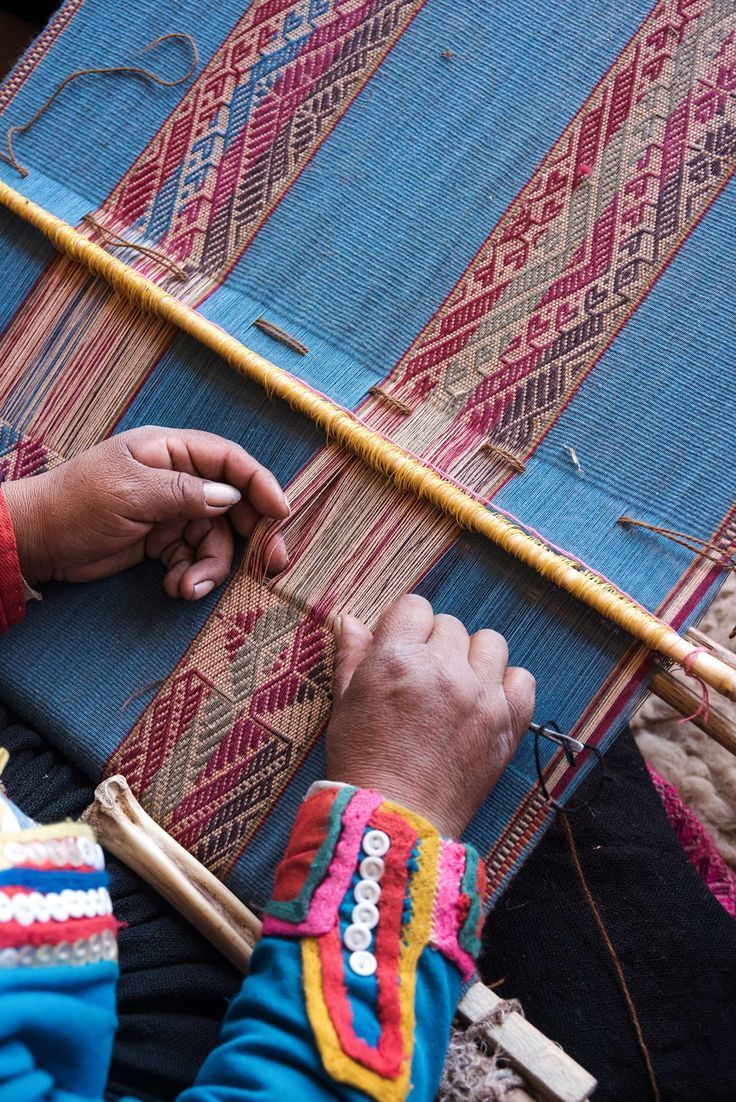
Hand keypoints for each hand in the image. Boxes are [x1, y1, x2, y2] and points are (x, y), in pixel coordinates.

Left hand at [3, 426, 289, 598]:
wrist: (38, 542)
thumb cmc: (77, 504)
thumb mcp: (131, 493)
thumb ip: (184, 492)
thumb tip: (231, 497)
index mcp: (169, 451)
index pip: (229, 460)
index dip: (259, 484)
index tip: (280, 513)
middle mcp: (176, 478)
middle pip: (232, 503)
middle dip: (251, 536)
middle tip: (271, 564)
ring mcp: (170, 511)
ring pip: (215, 538)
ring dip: (210, 566)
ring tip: (189, 587)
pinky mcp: (161, 541)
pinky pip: (194, 558)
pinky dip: (190, 575)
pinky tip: (175, 586)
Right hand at [326, 595, 534, 837]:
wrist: (395, 820)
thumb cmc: (362, 762)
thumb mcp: (345, 704)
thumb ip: (353, 656)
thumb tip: (351, 620)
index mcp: (398, 659)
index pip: (415, 607)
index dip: (406, 625)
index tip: (402, 646)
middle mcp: (444, 670)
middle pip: (450, 625)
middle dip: (435, 644)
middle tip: (423, 677)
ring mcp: (480, 696)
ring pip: (490, 643)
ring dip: (473, 657)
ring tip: (457, 684)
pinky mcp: (507, 724)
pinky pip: (522, 679)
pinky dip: (507, 685)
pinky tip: (485, 702)